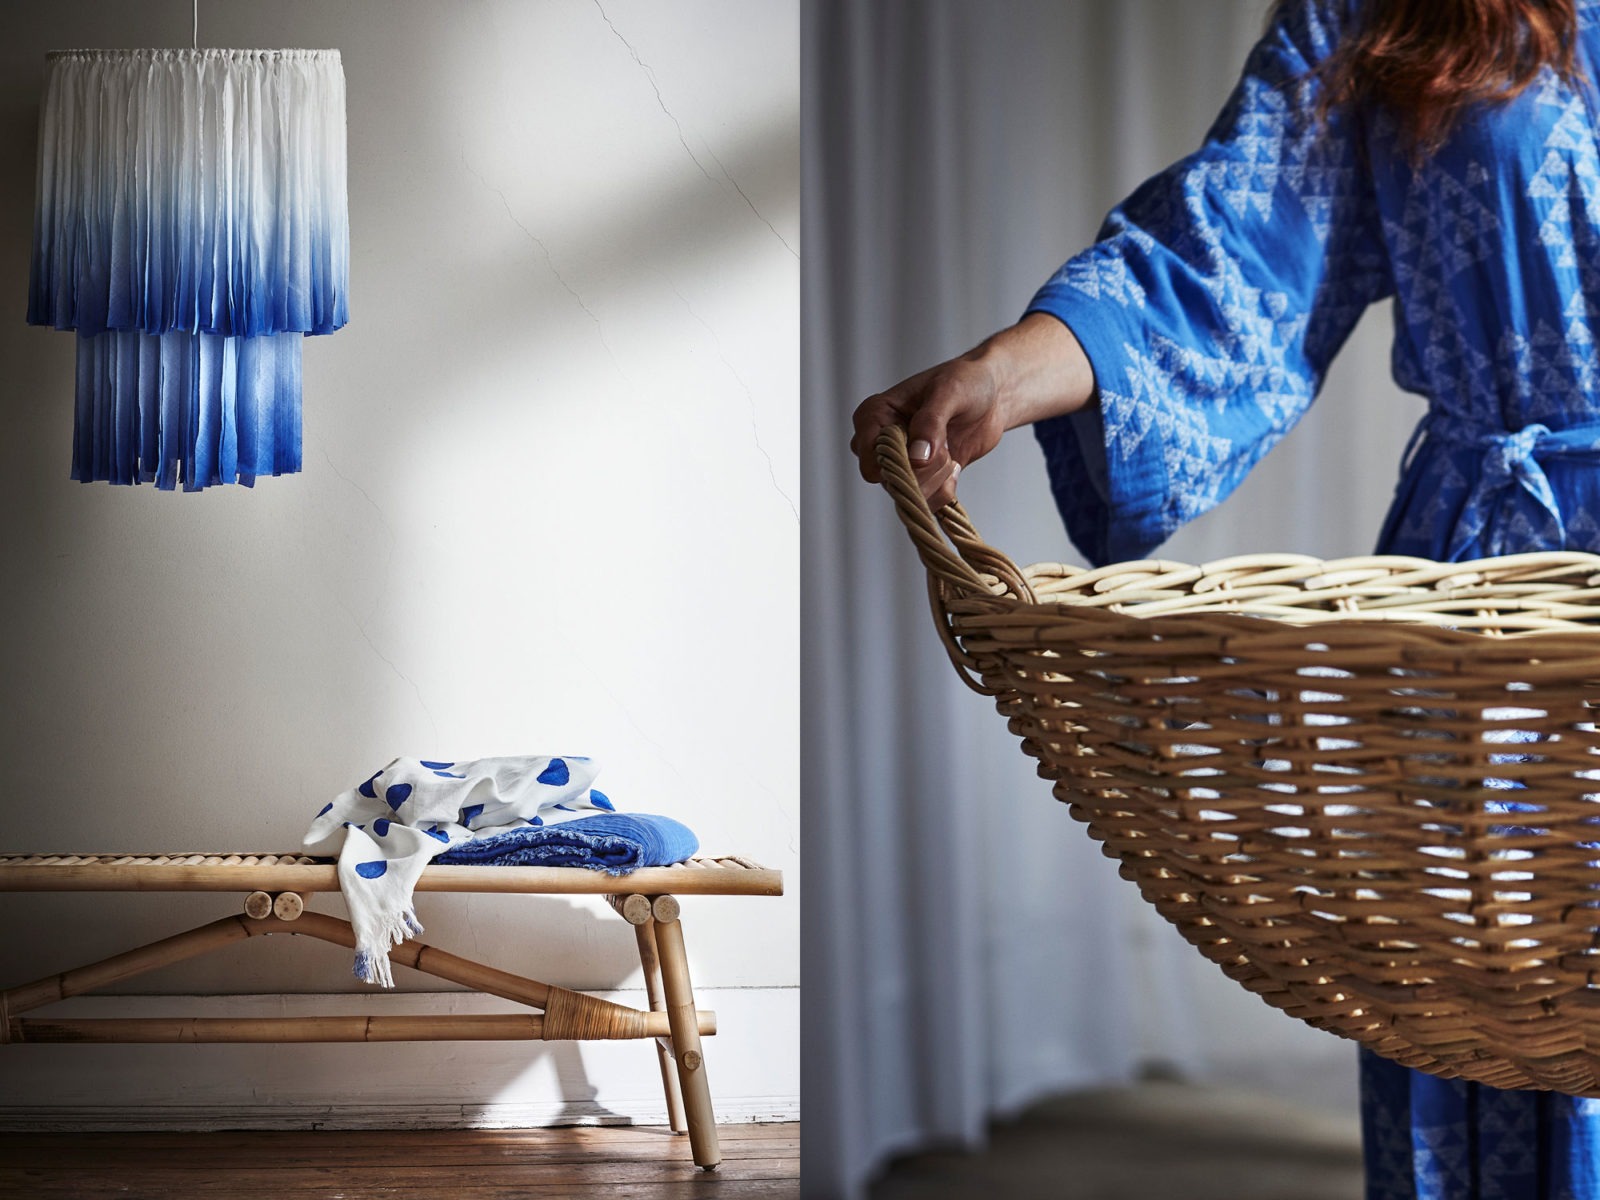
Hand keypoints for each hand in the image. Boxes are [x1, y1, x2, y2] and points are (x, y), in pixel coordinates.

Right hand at [850, 313, 1096, 506]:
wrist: (1001, 391)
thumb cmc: (973, 379)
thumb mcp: (951, 392)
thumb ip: (929, 425)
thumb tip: (913, 458)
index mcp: (875, 413)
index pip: (864, 449)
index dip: (891, 457)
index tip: (924, 449)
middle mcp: (882, 438)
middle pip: (884, 477)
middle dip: (919, 472)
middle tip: (946, 452)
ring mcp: (903, 461)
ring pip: (907, 494)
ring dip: (936, 481)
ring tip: (956, 455)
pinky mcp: (925, 477)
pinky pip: (926, 501)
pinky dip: (945, 491)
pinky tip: (960, 466)